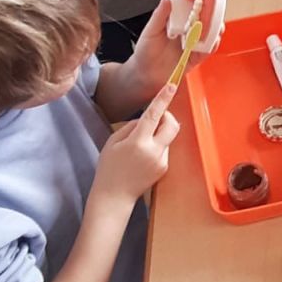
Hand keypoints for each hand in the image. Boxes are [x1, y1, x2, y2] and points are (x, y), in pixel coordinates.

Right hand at [92, 84, 179, 202]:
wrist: (115, 196)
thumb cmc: (109, 168)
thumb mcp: (113, 142)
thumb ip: (132, 126)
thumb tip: (147, 118)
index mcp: (138, 142)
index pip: (154, 115)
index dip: (163, 99)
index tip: (171, 85)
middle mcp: (154, 151)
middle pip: (172, 125)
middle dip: (167, 115)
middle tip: (156, 116)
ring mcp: (162, 161)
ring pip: (167, 137)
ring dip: (158, 133)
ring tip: (139, 145)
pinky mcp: (164, 168)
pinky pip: (164, 148)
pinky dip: (156, 145)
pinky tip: (142, 156)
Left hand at [129, 0, 206, 96]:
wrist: (146, 74)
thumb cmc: (145, 52)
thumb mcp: (150, 31)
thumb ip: (160, 16)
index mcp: (176, 22)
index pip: (191, 8)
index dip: (199, 2)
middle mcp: (186, 31)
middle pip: (204, 21)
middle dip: (212, 15)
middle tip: (214, 11)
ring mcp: (192, 44)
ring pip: (209, 34)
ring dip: (215, 29)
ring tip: (216, 25)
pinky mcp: (195, 57)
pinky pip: (207, 51)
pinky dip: (212, 45)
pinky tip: (213, 41)